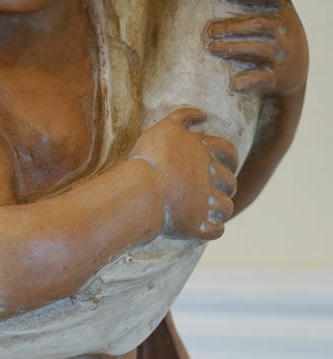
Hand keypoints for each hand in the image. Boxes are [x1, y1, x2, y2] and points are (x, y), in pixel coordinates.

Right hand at [130, 108, 238, 240]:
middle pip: (230, 182)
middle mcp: (211, 177)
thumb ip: (184, 116)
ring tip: (209, 213)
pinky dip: (213, 230)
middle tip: (213, 190)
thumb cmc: (149, 159)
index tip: (227, 164)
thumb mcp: (165, 128)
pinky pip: (214, 231)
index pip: (229, 153)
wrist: (140, 191)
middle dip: (227, 186)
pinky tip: (204, 229)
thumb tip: (204, 115)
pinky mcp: (197, 225)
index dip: (230, 160)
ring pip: (225, 208)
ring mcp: (205, 203)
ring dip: (221, 210)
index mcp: (205, 152)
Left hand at [207, 0, 308, 96]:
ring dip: (232, 48)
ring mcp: (282, 56)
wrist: (293, 77)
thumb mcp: (278, 19)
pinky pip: (260, 79)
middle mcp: (286, 33)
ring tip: (212, 47)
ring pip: (256, 49)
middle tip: (210, 31)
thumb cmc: (276, 43)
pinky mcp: (277, 78)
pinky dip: (246, 81)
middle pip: (257, 25)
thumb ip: (264, 5)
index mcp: (284, 15)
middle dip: (231, 27)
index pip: (272, 0)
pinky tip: (233, 84)